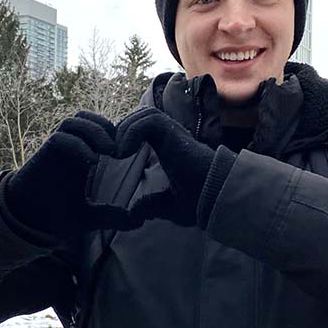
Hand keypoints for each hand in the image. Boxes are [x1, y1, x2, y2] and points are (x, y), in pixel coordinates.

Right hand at [4, 111, 135, 238]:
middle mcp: (68, 148)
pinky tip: (91, 162)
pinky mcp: (42, 156)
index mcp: (81, 155)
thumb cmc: (55, 214)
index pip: (98, 128)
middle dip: (106, 127)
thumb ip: (112, 215)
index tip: (131, 152)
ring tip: (109, 151)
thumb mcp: (90, 216)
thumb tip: (139, 220)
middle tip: (121, 149)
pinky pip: (60, 138)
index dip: (115, 133)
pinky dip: (78, 145)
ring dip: (93, 131)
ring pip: (73, 121)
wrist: (28, 221)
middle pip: (87, 117)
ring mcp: (54, 150)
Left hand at [116, 108, 218, 226]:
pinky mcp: (175, 132)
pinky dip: (133, 131)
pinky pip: (149, 119)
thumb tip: (134, 213)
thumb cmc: (199, 200)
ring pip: (143, 114)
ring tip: (118, 152)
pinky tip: (126, 150)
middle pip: (139, 117)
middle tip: (112, 154)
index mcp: (168, 147)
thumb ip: (151, 205)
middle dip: (122, 131)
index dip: (126, 138)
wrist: (216, 198)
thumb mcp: (168, 205)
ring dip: (126, 130)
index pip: (141, 128)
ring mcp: (174, 132)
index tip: (115, 160)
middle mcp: (171, 135)